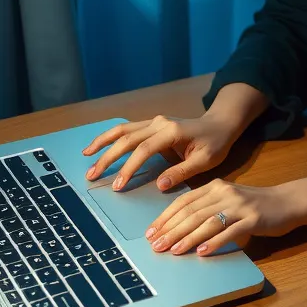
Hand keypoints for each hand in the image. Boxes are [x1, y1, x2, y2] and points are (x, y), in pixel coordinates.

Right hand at [82, 113, 235, 191]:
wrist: (220, 123)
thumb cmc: (215, 143)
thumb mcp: (205, 161)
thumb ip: (182, 172)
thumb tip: (159, 185)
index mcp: (171, 132)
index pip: (143, 150)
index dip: (129, 167)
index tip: (118, 185)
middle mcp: (159, 123)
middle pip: (127, 139)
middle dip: (108, 157)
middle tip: (92, 175)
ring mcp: (154, 121)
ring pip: (123, 130)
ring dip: (103, 142)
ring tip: (86, 156)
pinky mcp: (151, 124)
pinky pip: (127, 129)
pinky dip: (111, 137)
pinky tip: (98, 145)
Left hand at [144, 179, 300, 256]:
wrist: (287, 202)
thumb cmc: (254, 205)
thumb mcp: (227, 200)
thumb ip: (206, 208)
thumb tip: (178, 227)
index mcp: (214, 186)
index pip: (183, 201)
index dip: (165, 217)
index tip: (150, 232)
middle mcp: (224, 192)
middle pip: (191, 212)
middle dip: (171, 230)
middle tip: (156, 245)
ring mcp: (239, 205)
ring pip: (207, 222)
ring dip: (187, 238)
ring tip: (173, 251)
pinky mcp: (253, 219)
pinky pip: (229, 232)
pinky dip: (213, 242)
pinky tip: (201, 252)